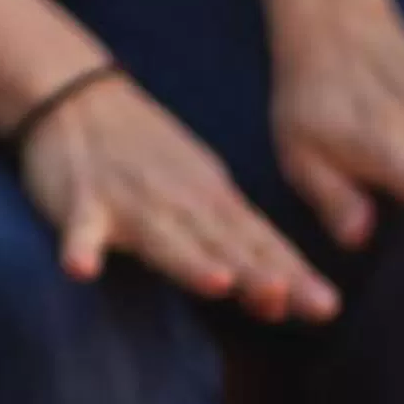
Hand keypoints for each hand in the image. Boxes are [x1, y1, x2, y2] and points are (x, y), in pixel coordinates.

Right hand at [21, 67, 340, 321]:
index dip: (292, 274)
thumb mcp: (204, 193)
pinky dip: (80, 247)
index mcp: (214, 202)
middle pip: (225, 246)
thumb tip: (282, 295)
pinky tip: (80, 269)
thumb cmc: (152, 160)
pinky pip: (80, 230)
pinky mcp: (81, 202)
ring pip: (165, 238)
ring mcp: (131, 203)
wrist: (79, 97)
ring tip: (216, 283)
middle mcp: (181, 203)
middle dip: (257, 272)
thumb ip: (238, 244)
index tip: (325, 306)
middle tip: (287, 299)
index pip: (261, 244)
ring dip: (189, 261)